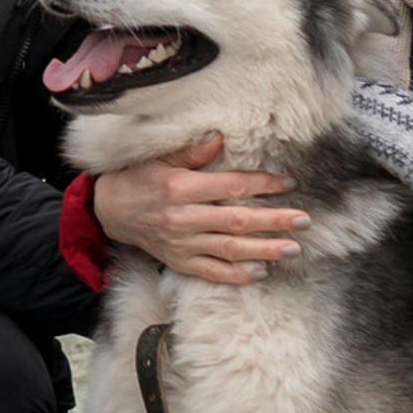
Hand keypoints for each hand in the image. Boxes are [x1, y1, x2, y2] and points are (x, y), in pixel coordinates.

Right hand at [90, 132, 308, 286]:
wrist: (109, 211)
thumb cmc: (138, 179)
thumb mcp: (160, 158)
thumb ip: (192, 151)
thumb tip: (220, 136)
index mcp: (181, 187)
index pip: (230, 186)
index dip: (262, 184)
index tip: (289, 183)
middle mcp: (183, 218)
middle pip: (237, 221)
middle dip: (273, 221)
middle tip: (304, 221)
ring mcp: (182, 244)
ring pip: (230, 250)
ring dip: (264, 250)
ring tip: (293, 249)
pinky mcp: (180, 262)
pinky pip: (212, 272)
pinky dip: (237, 275)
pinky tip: (262, 272)